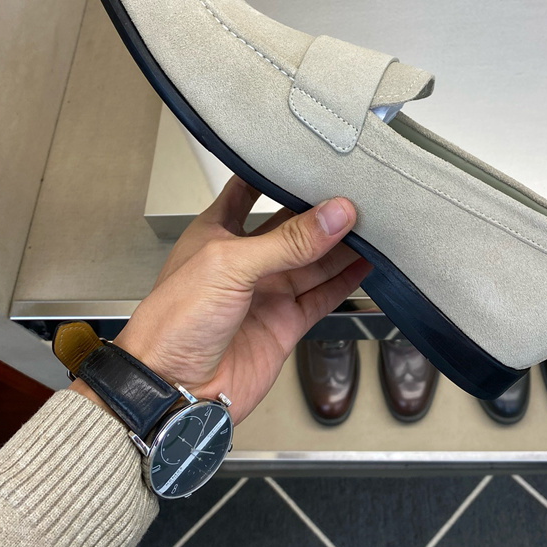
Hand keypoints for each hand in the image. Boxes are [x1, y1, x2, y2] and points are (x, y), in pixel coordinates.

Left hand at [102, 175, 370, 424]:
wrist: (173, 389)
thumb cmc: (174, 322)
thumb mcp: (230, 265)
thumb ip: (288, 240)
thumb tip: (334, 214)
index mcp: (217, 233)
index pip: (249, 191)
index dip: (276, 174)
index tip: (309, 158)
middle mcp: (244, 260)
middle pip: (292, 227)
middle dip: (321, 211)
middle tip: (356, 193)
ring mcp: (266, 292)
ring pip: (313, 261)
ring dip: (341, 244)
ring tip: (373, 222)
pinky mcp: (285, 323)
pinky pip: (322, 296)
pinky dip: (346, 281)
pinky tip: (367, 264)